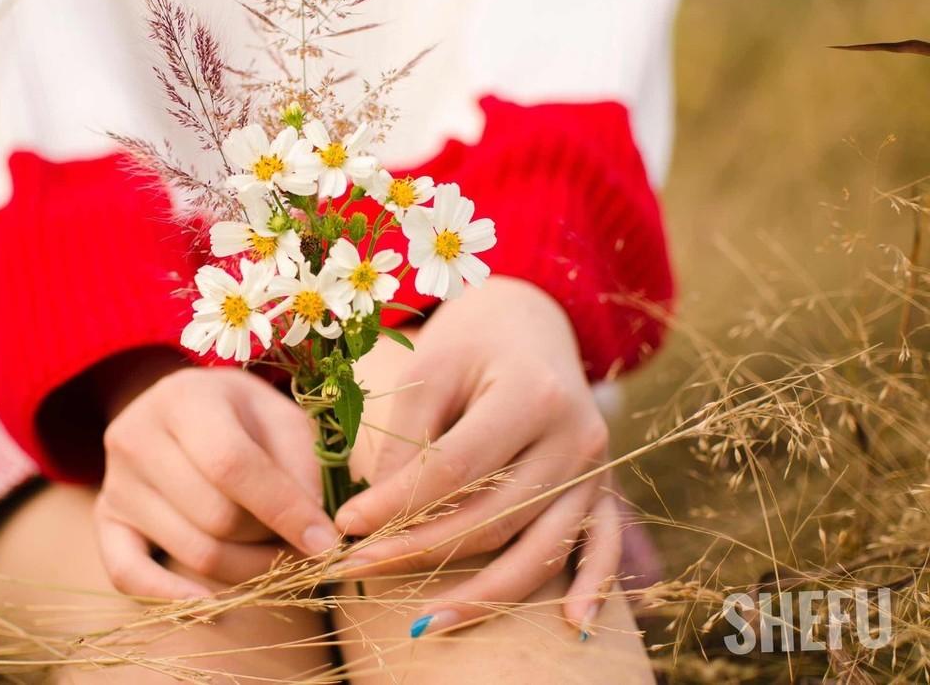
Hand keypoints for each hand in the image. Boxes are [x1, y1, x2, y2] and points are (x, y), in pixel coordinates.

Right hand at [96, 367, 338, 598]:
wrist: (179, 406)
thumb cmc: (242, 414)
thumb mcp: (279, 415)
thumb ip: (302, 464)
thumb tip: (314, 530)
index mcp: (184, 399)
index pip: (233, 465)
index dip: (284, 509)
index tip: (324, 541)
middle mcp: (138, 437)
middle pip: (215, 517)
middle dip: (269, 540)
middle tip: (299, 543)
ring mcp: (115, 481)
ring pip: (191, 551)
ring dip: (246, 568)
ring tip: (273, 555)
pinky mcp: (105, 518)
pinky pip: (127, 573)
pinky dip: (170, 597)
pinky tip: (209, 604)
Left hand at [334, 276, 619, 631]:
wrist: (532, 321)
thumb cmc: (471, 340)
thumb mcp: (432, 366)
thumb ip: (406, 438)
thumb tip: (377, 517)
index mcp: (532, 395)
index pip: (455, 469)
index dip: (396, 504)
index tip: (345, 524)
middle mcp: (575, 437)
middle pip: (493, 518)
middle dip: (419, 553)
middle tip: (358, 569)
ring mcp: (596, 469)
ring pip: (541, 549)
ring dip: (483, 595)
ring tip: (423, 624)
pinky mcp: (604, 489)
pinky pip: (604, 547)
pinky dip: (593, 587)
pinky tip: (573, 627)